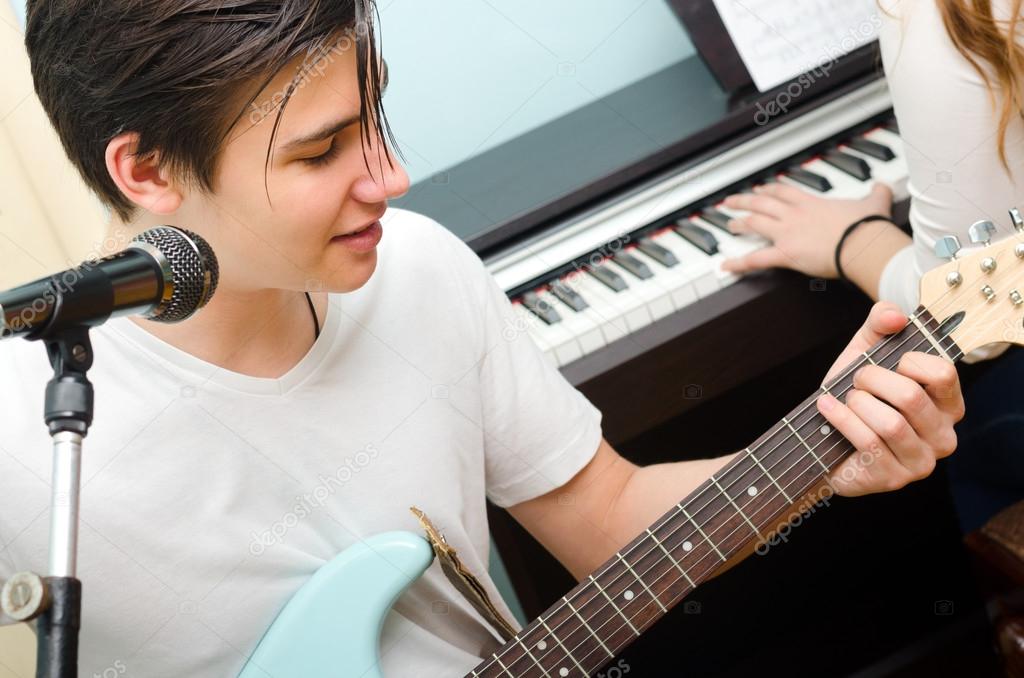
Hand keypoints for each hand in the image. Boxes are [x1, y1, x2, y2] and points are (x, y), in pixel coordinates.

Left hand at [720, 181, 892, 277]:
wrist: (864, 243)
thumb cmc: (867, 226)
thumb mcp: (874, 203)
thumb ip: (876, 194)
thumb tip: (884, 187)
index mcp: (811, 203)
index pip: (783, 192)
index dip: (769, 190)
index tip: (759, 190)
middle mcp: (794, 215)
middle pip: (762, 204)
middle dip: (744, 202)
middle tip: (731, 202)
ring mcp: (787, 234)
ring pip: (755, 224)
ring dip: (739, 224)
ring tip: (729, 225)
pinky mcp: (786, 254)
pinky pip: (756, 259)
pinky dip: (738, 263)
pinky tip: (725, 266)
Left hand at [816, 301, 964, 496]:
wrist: (821, 439)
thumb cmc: (853, 396)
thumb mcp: (865, 353)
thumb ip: (879, 325)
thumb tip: (894, 316)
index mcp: (948, 405)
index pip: (943, 373)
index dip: (907, 361)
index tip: (887, 363)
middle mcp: (944, 437)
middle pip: (911, 397)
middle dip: (871, 380)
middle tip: (856, 380)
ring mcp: (921, 463)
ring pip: (890, 423)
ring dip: (857, 403)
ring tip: (845, 399)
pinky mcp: (892, 479)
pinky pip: (869, 443)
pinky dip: (842, 420)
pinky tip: (828, 408)